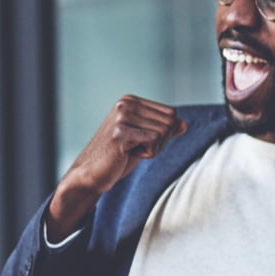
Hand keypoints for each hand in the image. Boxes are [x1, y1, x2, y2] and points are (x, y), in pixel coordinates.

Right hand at [46, 96, 185, 238]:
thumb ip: (163, 130)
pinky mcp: (119, 132)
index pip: (171, 114)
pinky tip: (127, 154)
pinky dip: (147, 154)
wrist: (91, 174)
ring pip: (164, 132)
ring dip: (152, 148)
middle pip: (170, 122)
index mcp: (130, 101)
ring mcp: (121, 116)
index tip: (141, 141)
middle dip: (160, 142)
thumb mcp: (143, 140)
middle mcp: (125, 104)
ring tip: (129, 151)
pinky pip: (154, 141)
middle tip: (136, 149)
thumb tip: (184, 124)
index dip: (163, 134)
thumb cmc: (116, 157)